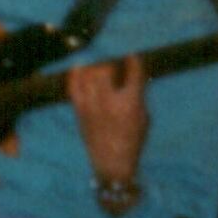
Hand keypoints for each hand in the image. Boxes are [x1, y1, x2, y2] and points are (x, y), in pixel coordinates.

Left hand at [65, 52, 148, 184]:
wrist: (111, 162)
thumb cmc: (133, 140)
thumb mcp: (144, 117)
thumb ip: (139, 96)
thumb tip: (133, 78)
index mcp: (130, 103)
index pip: (133, 73)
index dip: (134, 60)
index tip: (133, 55)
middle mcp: (109, 102)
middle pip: (105, 70)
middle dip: (110, 65)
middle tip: (113, 68)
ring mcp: (91, 106)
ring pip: (88, 76)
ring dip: (95, 69)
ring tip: (100, 70)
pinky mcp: (79, 111)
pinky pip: (73, 87)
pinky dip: (75, 75)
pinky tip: (79, 67)